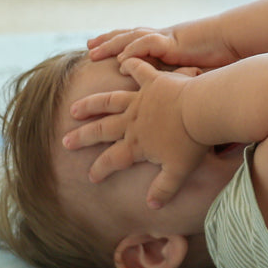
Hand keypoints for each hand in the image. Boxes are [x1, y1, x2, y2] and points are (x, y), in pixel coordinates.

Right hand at [65, 58, 208, 206]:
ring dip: (92, 105)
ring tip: (75, 108)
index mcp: (137, 144)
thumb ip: (164, 189)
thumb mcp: (179, 172)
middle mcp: (132, 122)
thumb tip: (152, 206)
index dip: (100, 169)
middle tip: (66, 141)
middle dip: (83, 137)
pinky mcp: (153, 81)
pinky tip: (121, 62)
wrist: (201, 112)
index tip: (91, 176)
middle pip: (101, 130)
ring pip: (109, 102)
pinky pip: (139, 70)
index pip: (113, 160)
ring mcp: (140, 100)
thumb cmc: (192, 144)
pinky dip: (131, 65)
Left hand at [87, 17, 236, 70]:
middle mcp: (165, 40)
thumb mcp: (200, 74)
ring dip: (112, 44)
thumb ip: (189, 85)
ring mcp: (169, 39)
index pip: (139, 43)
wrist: (239, 42)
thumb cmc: (224, 59)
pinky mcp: (175, 41)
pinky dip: (134, 50)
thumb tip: (186, 104)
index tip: (103, 53)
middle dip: (108, 41)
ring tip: (94, 52)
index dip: (121, 47)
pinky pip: (149, 43)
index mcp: (169, 47)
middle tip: (89, 47)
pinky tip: (122, 59)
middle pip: (129, 36)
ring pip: (133, 37)